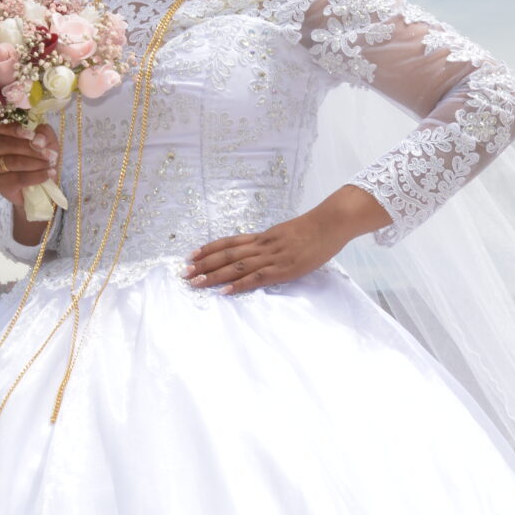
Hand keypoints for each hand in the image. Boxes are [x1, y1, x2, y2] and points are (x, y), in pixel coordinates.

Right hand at [0, 120, 60, 240]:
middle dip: (31, 148)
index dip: (18, 130)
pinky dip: (35, 176)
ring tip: (52, 166)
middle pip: (7, 144)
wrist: (38, 191)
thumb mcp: (46, 143)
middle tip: (52, 155)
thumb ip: (44, 134)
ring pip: (12, 161)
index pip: (2, 126)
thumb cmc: (41, 160)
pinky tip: (48, 175)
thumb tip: (40, 136)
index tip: (35, 136)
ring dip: (35, 163)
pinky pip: (16, 178)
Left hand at [184, 188, 391, 291]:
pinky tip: (224, 292)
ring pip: (236, 266)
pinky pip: (255, 278)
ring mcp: (271, 257)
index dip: (209, 249)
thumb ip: (275, 243)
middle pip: (227, 254)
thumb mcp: (289, 233)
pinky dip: (238, 285)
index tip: (191, 256)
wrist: (331, 223)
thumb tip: (264, 251)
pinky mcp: (282, 268)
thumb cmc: (315, 229)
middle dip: (203, 264)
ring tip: (195, 283)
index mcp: (264, 236)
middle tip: (184, 273)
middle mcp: (263, 245)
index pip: (230, 242)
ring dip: (213, 275)